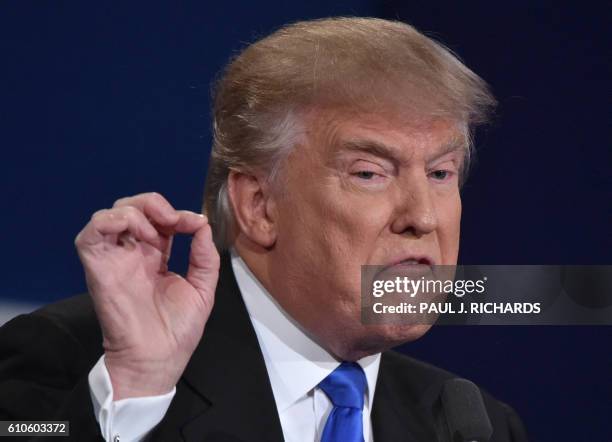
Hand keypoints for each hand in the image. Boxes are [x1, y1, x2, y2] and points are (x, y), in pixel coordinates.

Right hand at [75, 192, 219, 398]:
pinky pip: (90, 233)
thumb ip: (204, 256)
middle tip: (172, 219)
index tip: (194, 224)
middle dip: (153, 203)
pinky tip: (138, 233)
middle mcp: (133, 253)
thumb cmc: (178, 330)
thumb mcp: (203, 288)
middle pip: (132, 208)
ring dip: (135, 211)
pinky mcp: (98, 268)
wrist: (158, 359)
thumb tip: (202, 224)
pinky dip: (111, 221)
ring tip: (155, 231)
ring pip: (110, 214)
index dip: (177, 214)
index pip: (159, 219)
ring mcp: (114, 259)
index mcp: (156, 257)